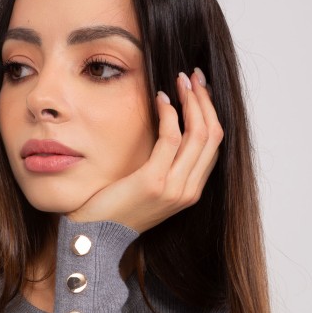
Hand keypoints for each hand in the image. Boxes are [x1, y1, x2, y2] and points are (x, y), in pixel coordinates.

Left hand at [65, 69, 222, 233]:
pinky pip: (171, 138)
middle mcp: (188, 191)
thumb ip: (165, 163)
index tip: (200, 89)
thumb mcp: (149, 185)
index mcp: (191, 191)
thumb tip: (170, 126)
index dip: (210, 112)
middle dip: (205, 100)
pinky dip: (169, 113)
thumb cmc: (117, 208)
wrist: (96, 236)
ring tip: (180, 80)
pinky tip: (160, 98)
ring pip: (199, 133)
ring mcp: (174, 188)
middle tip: (192, 76)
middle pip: (212, 135)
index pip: (214, 145)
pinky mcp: (154, 181)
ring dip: (191, 101)